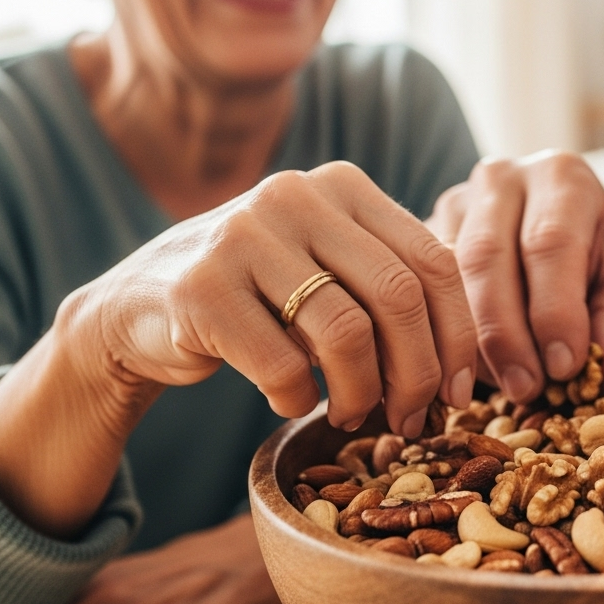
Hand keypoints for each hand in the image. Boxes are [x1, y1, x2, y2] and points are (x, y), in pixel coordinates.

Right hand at [0, 162, 475, 536]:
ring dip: (360, 394)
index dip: (457, 335)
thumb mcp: (331, 273)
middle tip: (411, 418)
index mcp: (343, 185)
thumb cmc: (260, 299)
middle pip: (398, 296)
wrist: (140, 308)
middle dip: (417, 373)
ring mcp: (242, 233)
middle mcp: (295, 194)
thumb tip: (463, 377)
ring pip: (345, 333)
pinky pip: (281, 363)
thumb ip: (392, 295)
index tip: (457, 393)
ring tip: (350, 415)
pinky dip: (297, 398)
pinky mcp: (199, 286)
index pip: (433, 260)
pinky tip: (290, 400)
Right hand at [426, 152, 603, 400]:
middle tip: (525, 389)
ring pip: (443, 275)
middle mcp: (501, 179)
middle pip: (486, 256)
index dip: (554, 310)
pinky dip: (442, 338)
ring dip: (469, 342)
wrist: (556, 230)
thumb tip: (599, 371)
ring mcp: (453, 201)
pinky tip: (468, 373)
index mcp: (561, 179)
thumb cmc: (594, 261)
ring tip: (499, 386)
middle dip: (505, 334)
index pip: (550, 241)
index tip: (563, 367)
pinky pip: (421, 290)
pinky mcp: (421, 233)